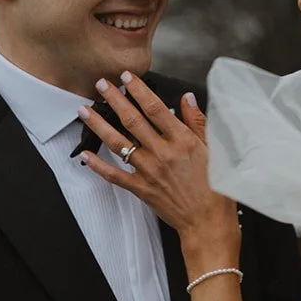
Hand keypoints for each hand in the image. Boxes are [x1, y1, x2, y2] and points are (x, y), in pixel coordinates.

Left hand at [78, 74, 237, 243]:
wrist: (208, 223)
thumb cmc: (215, 189)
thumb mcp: (214, 150)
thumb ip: (198, 122)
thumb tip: (187, 98)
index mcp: (182, 141)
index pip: (155, 108)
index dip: (138, 90)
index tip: (127, 77)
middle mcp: (162, 153)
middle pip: (132, 120)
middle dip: (114, 100)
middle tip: (102, 84)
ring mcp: (149, 171)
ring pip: (118, 143)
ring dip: (99, 125)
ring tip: (85, 111)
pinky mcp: (141, 189)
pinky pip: (115, 175)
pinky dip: (98, 165)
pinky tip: (86, 155)